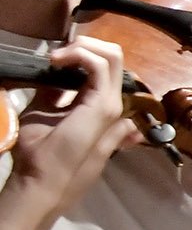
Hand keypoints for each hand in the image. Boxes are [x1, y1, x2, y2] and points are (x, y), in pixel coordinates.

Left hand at [5, 41, 139, 215]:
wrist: (42, 184)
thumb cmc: (41, 156)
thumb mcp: (45, 116)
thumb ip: (58, 97)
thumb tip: (57, 77)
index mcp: (99, 106)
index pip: (104, 67)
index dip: (81, 54)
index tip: (54, 59)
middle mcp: (111, 103)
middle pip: (113, 56)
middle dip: (84, 45)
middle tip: (57, 55)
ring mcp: (110, 104)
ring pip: (111, 56)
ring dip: (82, 47)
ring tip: (56, 57)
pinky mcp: (103, 107)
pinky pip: (100, 66)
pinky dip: (80, 54)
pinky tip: (58, 61)